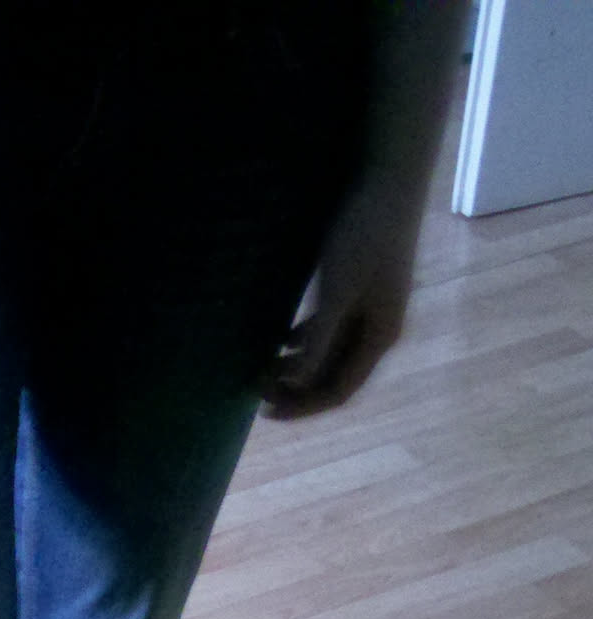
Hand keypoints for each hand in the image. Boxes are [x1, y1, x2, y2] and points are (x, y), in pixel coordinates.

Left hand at [261, 178, 421, 420]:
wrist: (389, 179)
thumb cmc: (364, 234)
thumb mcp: (336, 290)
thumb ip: (319, 339)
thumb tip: (296, 383)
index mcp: (380, 338)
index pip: (338, 391)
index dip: (302, 406)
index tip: (265, 411)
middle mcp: (379, 331)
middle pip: (335, 376)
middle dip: (297, 388)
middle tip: (256, 389)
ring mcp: (371, 311)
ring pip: (331, 354)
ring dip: (299, 366)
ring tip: (263, 368)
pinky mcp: (361, 290)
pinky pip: (332, 330)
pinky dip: (306, 340)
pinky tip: (282, 340)